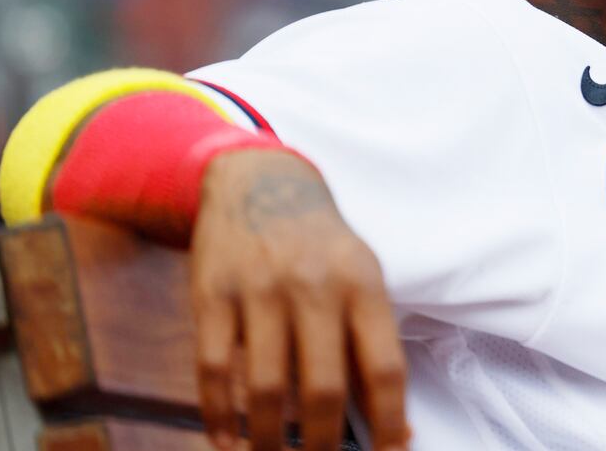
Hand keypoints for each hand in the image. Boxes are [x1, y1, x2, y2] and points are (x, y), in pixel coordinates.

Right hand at [189, 150, 409, 450]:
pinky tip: (225, 438)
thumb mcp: (361, 274)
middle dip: (322, 443)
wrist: (260, 181)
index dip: (389, 421)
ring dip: (267, 439)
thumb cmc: (322, 243)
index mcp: (363, 282)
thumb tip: (393, 424)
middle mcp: (315, 285)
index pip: (384, 366)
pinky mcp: (212, 295)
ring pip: (267, 388)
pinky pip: (213, 370)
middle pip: (324, 387)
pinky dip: (218, 416)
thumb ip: (372, 340)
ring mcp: (260, 289)